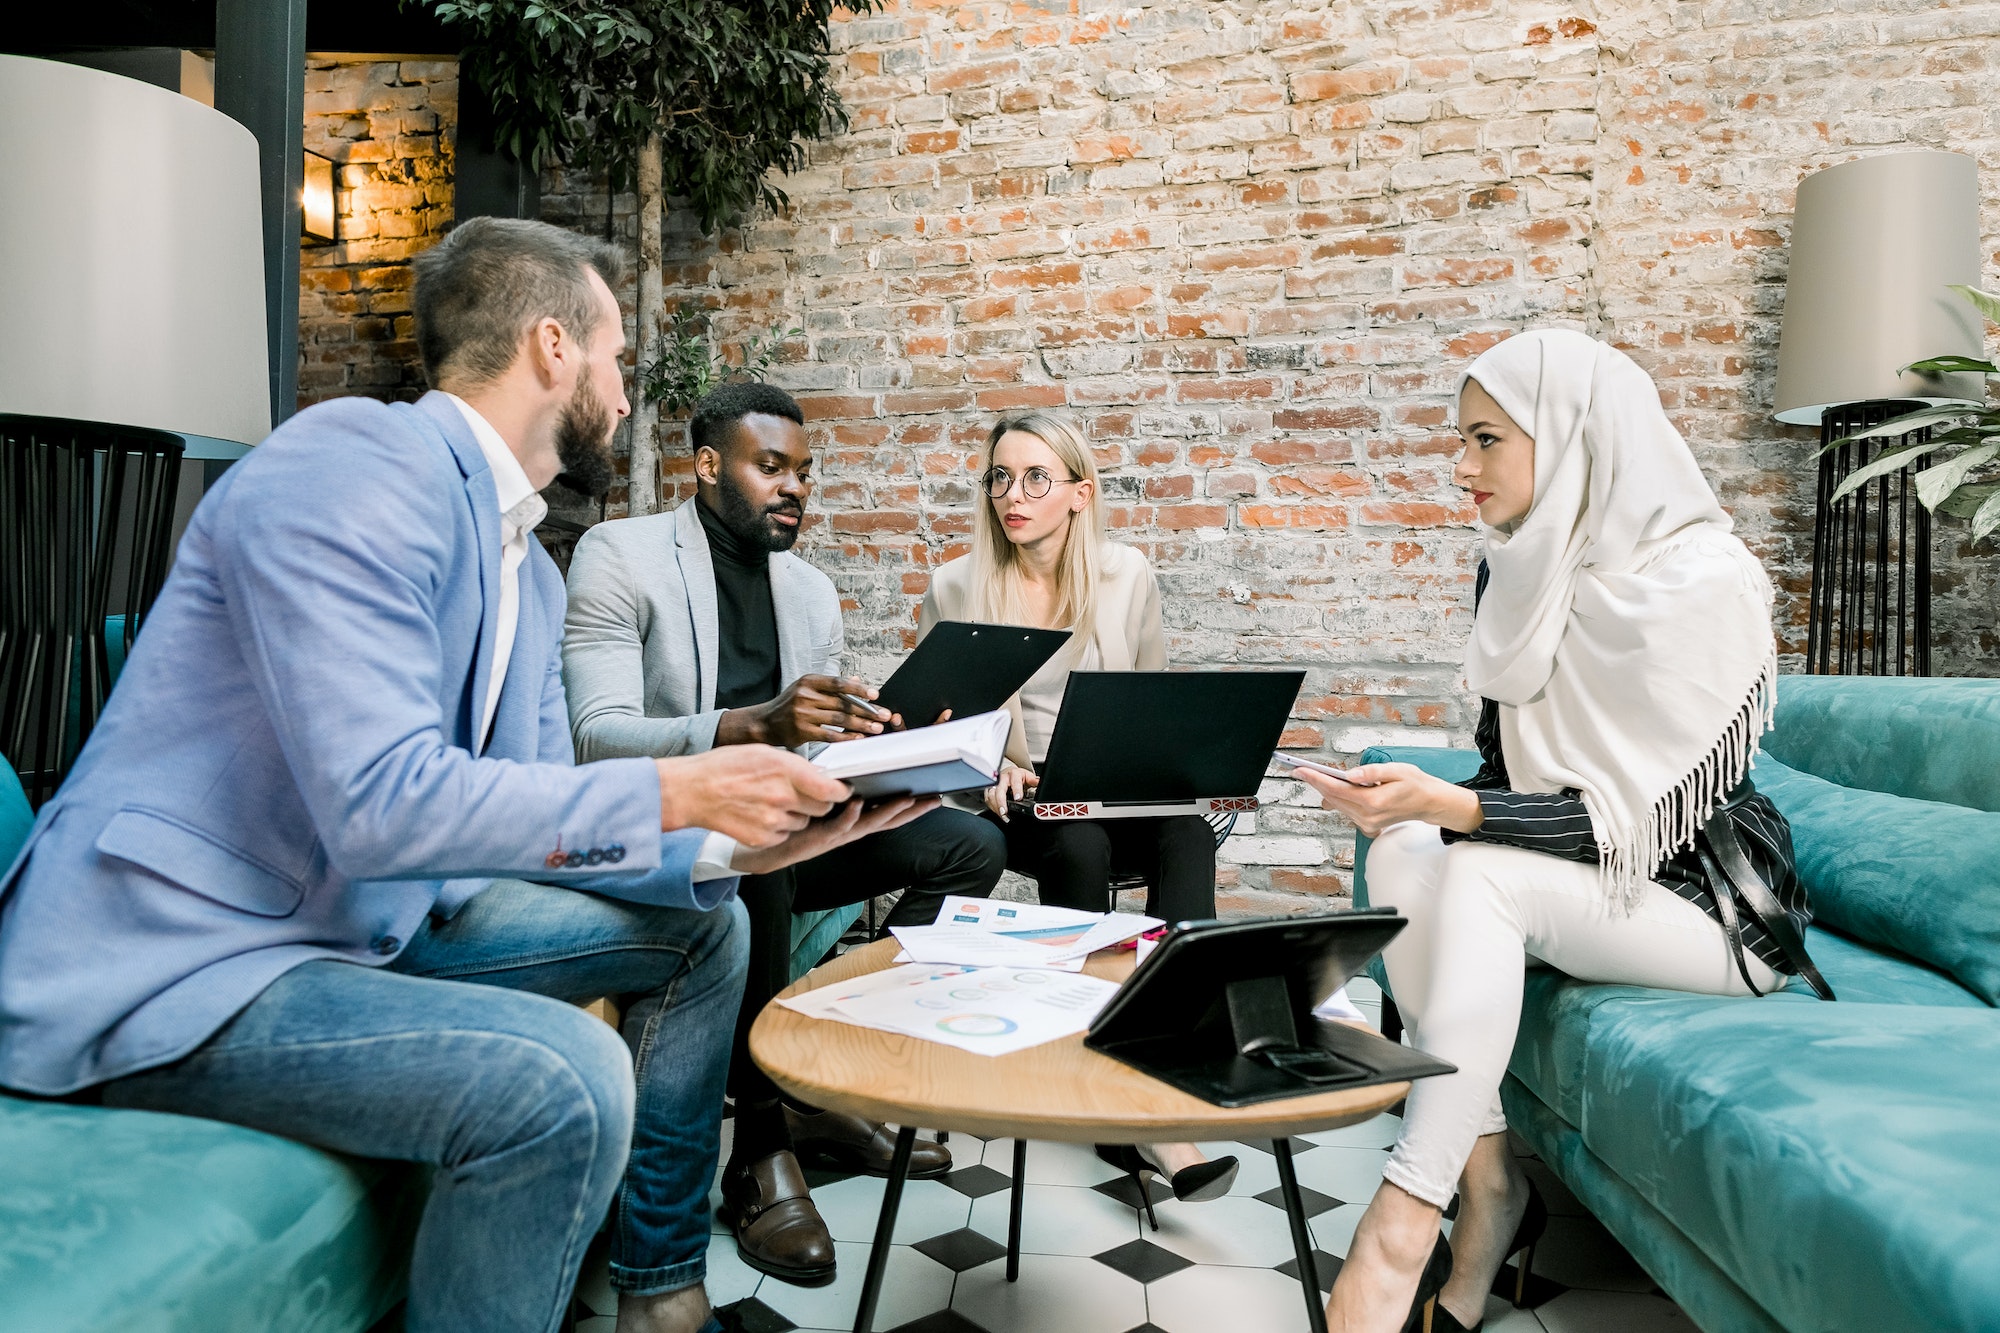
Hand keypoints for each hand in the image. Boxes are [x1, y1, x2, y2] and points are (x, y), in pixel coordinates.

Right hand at [656, 746, 850, 847]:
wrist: (692, 791)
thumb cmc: (724, 767)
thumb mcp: (763, 752)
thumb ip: (795, 765)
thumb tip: (819, 775)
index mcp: (786, 770)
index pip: (831, 790)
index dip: (840, 791)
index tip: (841, 790)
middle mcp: (783, 797)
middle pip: (822, 808)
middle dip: (817, 802)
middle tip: (799, 794)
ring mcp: (773, 821)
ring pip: (804, 823)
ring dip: (796, 815)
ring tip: (770, 802)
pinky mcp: (763, 839)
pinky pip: (784, 834)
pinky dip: (778, 827)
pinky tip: (760, 814)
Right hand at [716, 675, 892, 748]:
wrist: (765, 722)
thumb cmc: (789, 705)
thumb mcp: (807, 689)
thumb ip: (831, 686)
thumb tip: (858, 681)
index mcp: (808, 681)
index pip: (838, 683)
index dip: (859, 689)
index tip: (876, 695)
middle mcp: (805, 695)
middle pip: (842, 702)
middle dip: (867, 710)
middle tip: (884, 715)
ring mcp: (802, 714)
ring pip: (839, 719)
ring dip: (861, 724)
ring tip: (877, 728)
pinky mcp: (802, 731)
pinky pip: (830, 735)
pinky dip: (847, 737)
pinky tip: (859, 738)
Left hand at [731, 796, 940, 874]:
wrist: (768, 849)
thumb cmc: (794, 826)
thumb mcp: (822, 807)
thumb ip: (838, 793)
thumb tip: (853, 773)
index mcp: (853, 822)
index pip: (887, 813)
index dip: (910, 807)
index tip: (931, 797)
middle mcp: (850, 830)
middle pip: (888, 820)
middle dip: (912, 811)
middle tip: (933, 799)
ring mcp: (837, 835)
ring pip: (869, 824)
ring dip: (889, 811)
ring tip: (908, 799)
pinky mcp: (820, 837)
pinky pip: (838, 825)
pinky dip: (849, 815)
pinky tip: (858, 803)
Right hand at [984, 762, 1038, 819]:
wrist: (1010, 774)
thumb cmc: (1019, 777)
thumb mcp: (1029, 777)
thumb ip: (1034, 781)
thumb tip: (1040, 783)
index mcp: (1014, 773)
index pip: (1015, 780)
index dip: (1016, 789)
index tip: (1018, 798)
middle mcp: (1003, 778)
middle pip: (999, 789)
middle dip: (1001, 801)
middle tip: (1005, 812)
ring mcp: (995, 784)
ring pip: (991, 794)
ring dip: (996, 806)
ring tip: (1002, 815)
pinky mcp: (990, 790)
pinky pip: (988, 799)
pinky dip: (993, 807)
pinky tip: (998, 813)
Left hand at [1292, 761, 1482, 838]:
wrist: (1429, 803)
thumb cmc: (1415, 784)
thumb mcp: (1397, 770)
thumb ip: (1372, 772)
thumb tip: (1351, 774)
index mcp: (1375, 802)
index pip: (1337, 790)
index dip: (1316, 779)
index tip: (1300, 770)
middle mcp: (1369, 817)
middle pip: (1333, 798)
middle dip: (1316, 783)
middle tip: (1300, 770)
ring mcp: (1368, 824)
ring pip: (1338, 806)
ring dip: (1326, 791)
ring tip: (1313, 776)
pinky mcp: (1369, 827)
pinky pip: (1347, 811)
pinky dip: (1339, 800)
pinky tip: (1333, 788)